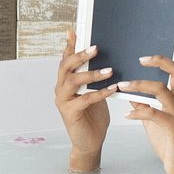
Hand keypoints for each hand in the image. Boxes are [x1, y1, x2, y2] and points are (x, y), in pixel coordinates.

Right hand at [55, 30, 118, 171]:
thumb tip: (104, 58)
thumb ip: (94, 76)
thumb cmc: (93, 116)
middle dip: (80, 55)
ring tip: (109, 70)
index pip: (66, 58)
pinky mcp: (70, 113)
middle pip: (66, 66)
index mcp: (65, 81)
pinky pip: (84, 99)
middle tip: (95, 48)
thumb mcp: (94, 91)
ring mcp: (63, 101)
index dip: (70, 45)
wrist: (89, 142)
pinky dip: (99, 93)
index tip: (75, 31)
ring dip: (91, 74)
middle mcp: (60, 88)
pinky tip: (112, 89)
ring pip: (73, 81)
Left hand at [119, 53, 173, 173]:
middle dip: (160, 61)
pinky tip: (126, 114)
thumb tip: (128, 88)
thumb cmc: (167, 140)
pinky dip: (138, 112)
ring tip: (122, 85)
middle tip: (140, 58)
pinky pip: (154, 114)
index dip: (172, 55)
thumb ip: (143, 102)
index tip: (164, 42)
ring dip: (139, 85)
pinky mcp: (173, 128)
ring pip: (162, 90)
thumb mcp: (152, 118)